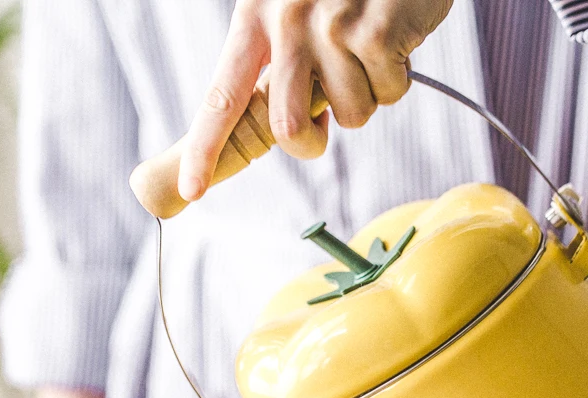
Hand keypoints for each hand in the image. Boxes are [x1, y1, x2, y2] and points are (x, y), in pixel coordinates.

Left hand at [178, 0, 453, 200]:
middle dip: (310, 143)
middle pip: (288, 128)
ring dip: (366, 96)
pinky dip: (396, 78)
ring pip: (350, 116)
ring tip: (369, 50)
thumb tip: (289, 132)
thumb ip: (280, 64)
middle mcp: (287, 21)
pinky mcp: (374, 32)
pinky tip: (395, 38)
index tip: (190, 189)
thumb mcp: (296, 6)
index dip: (205, 149)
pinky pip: (388, 94)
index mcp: (255, 16)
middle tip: (325, 124)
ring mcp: (332, 26)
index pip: (221, 97)